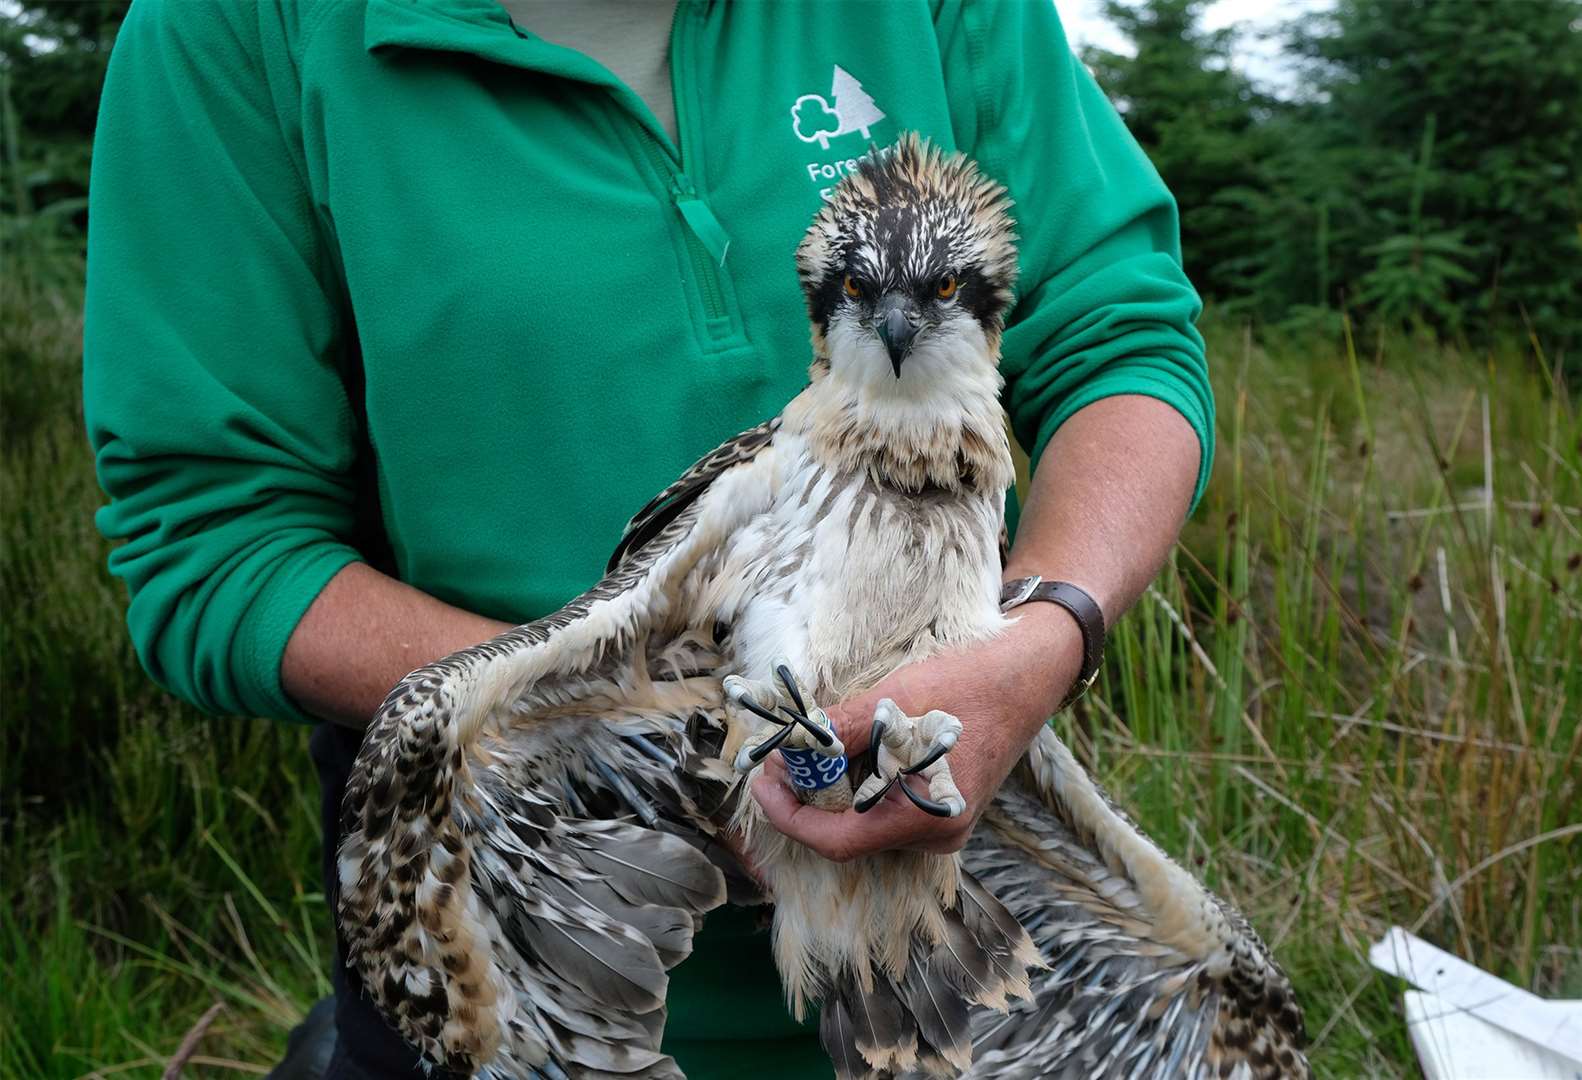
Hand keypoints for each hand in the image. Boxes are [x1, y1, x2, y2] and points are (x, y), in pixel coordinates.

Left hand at [751, 602, 1083, 861]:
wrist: (1026, 673)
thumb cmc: (967, 683)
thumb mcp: (892, 703)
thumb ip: (839, 734)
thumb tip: (789, 752)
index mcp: (926, 819)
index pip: (836, 842)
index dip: (789, 815)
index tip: (763, 780)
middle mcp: (936, 835)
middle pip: (849, 835)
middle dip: (810, 797)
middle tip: (785, 756)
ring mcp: (943, 826)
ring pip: (867, 822)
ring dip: (835, 788)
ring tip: (819, 747)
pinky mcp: (945, 809)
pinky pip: (888, 809)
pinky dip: (861, 784)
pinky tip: (855, 750)